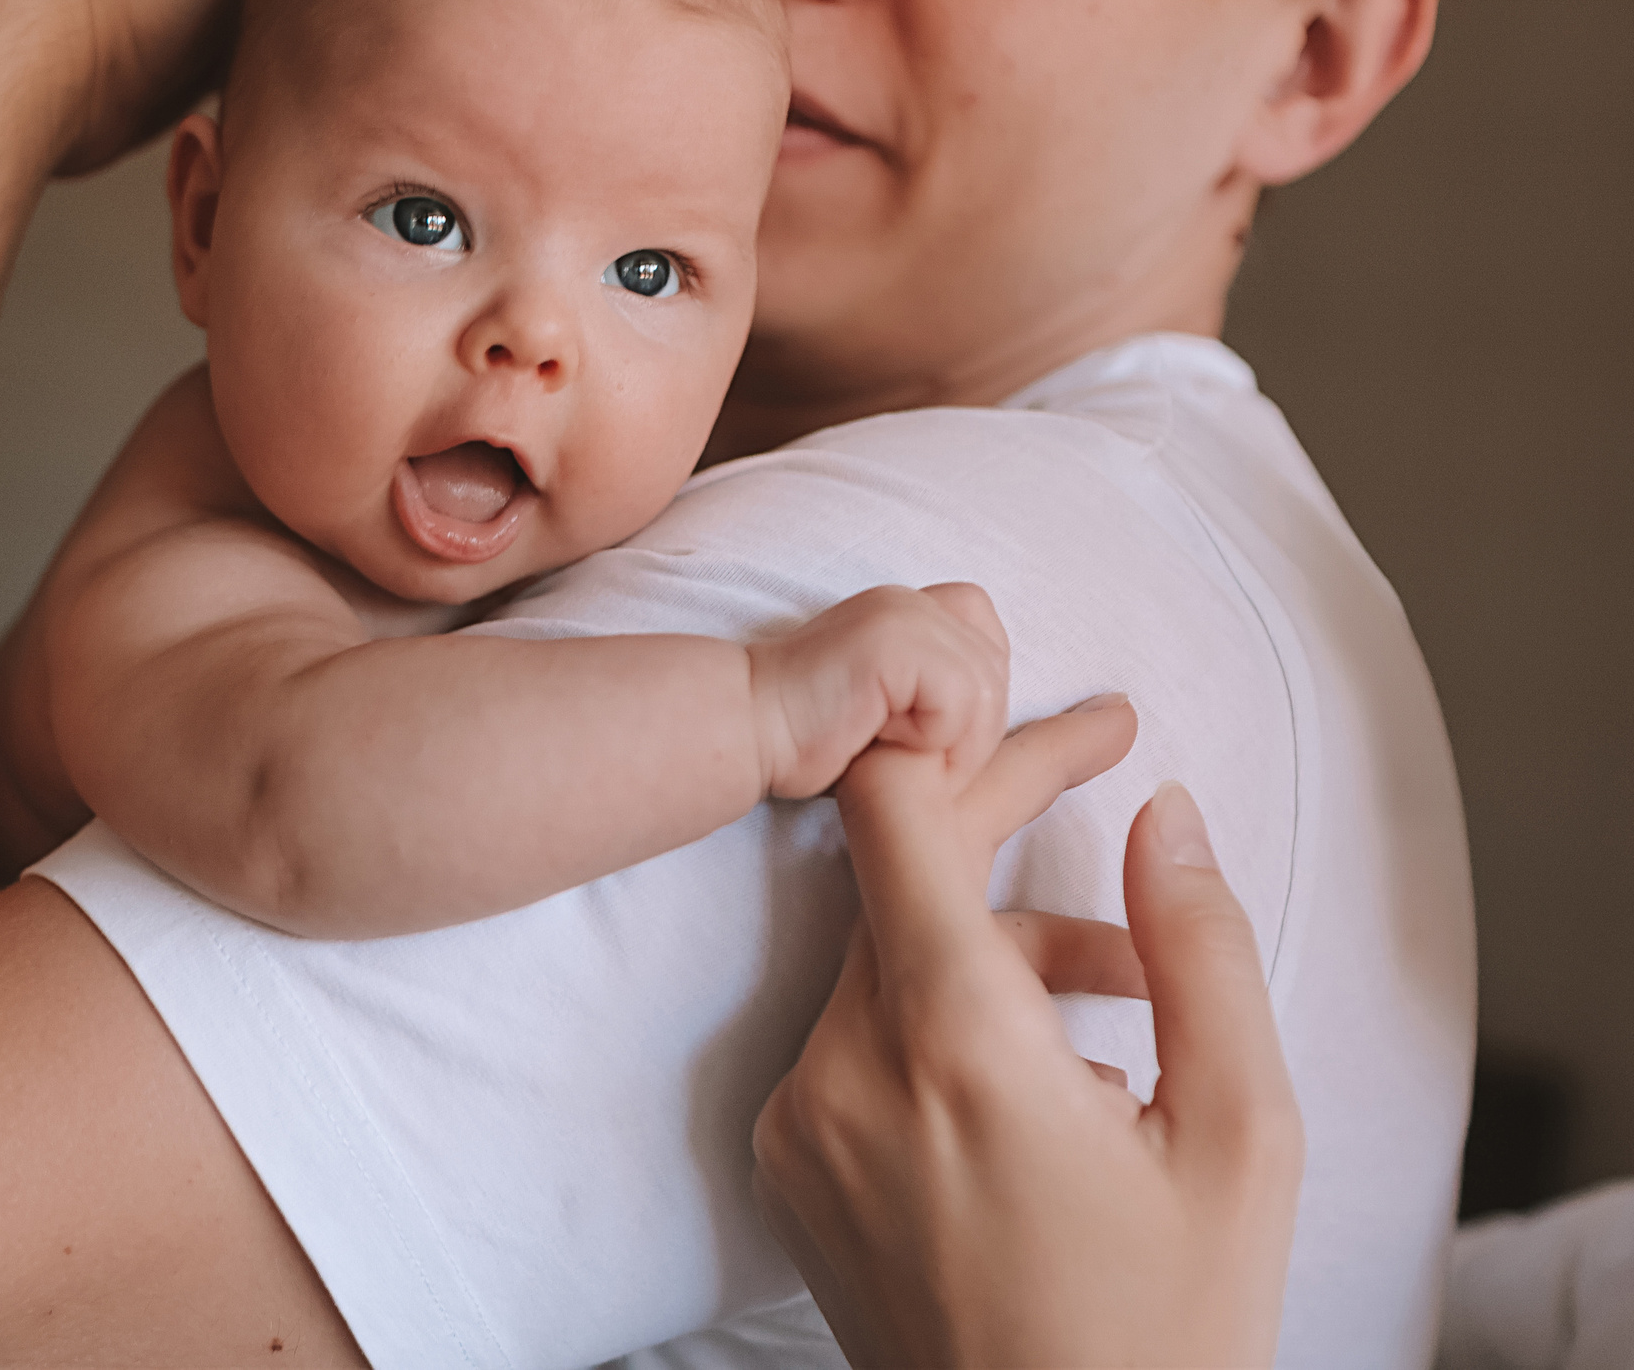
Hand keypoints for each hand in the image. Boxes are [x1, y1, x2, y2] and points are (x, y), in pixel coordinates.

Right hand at [748, 582, 1010, 798]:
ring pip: (984, 687)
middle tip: (921, 759)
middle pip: (995, 667)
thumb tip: (990, 711)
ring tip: (905, 757)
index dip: (975, 698)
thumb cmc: (807, 733)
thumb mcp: (884, 701)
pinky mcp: (894, 644)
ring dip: (956, 741)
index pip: (989, 639)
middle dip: (973, 729)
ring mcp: (902, 616)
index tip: (929, 737)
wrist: (748, 729)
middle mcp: (910, 600)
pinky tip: (886, 742)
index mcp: (907, 608)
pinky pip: (958, 700)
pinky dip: (934, 738)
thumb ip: (931, 687)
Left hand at [753, 702, 1303, 1367]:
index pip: (892, 811)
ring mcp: (798, 1119)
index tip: (1060, 718)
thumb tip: (1163, 810)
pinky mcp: (787, 1161)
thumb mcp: (1240, 1138)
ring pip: (888, 958)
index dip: (968, 734)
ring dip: (999, 948)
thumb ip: (1202, 951)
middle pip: (898, 875)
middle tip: (1102, 777)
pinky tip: (1046, 1081)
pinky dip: (942, 1021)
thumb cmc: (1166, 1328)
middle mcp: (842, 1068)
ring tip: (1128, 1011)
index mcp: (953, 1046)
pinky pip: (858, 1036)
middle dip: (1006, 823)